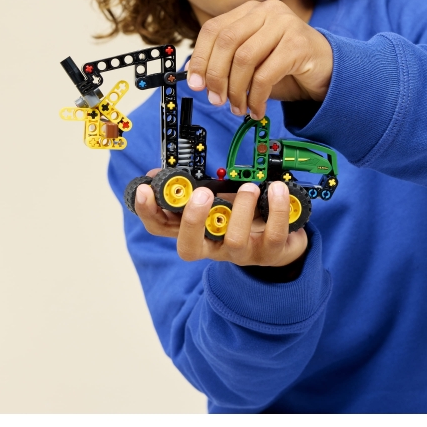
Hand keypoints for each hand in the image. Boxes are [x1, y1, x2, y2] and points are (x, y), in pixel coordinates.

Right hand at [134, 170, 308, 266]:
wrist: (281, 241)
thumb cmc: (240, 217)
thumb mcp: (215, 200)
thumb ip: (191, 189)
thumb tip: (157, 173)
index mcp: (194, 231)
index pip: (162, 228)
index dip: (149, 212)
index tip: (145, 190)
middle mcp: (213, 247)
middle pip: (189, 248)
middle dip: (192, 220)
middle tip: (201, 193)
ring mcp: (240, 253)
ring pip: (233, 240)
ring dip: (240, 209)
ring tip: (249, 187)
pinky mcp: (270, 253)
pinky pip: (273, 235)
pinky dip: (277, 209)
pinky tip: (277, 190)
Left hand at [185, 0, 332, 118]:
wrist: (328, 70)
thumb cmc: (286, 66)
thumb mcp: (252, 61)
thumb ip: (226, 62)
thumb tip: (196, 79)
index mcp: (250, 10)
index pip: (213, 29)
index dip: (200, 58)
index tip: (195, 83)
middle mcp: (267, 11)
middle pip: (226, 42)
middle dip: (216, 76)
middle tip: (216, 100)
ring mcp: (285, 24)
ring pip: (244, 58)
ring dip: (236, 90)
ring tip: (238, 108)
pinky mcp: (298, 44)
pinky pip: (265, 75)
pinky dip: (256, 97)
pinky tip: (256, 108)